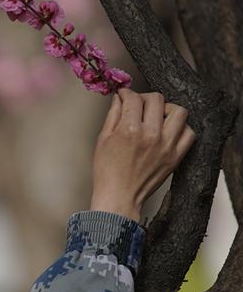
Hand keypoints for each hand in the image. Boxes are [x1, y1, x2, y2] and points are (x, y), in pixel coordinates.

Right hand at [90, 88, 196, 222]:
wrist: (119, 198)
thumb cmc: (107, 172)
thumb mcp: (102, 140)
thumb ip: (113, 115)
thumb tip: (119, 99)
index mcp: (129, 130)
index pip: (134, 98)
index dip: (127, 93)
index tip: (125, 96)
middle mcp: (151, 135)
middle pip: (157, 99)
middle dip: (145, 98)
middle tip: (139, 105)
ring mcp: (166, 146)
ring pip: (179, 111)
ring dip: (167, 109)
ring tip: (158, 116)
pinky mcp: (176, 156)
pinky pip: (189, 133)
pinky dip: (181, 128)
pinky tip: (169, 131)